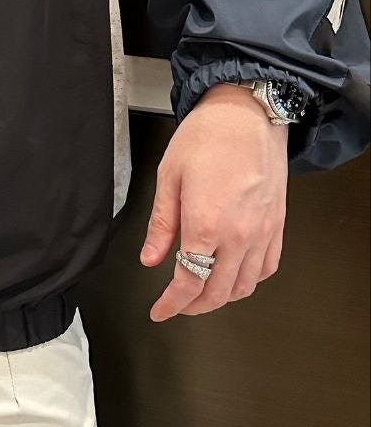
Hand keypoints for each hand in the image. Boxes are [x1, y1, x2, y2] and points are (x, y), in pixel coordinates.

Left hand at [140, 83, 288, 320]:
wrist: (248, 114)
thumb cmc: (207, 137)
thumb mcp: (169, 177)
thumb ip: (161, 224)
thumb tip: (150, 258)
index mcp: (206, 224)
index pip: (187, 281)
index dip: (170, 304)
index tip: (159, 311)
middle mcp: (238, 235)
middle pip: (217, 292)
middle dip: (193, 307)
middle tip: (176, 306)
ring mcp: (262, 232)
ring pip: (245, 286)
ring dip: (221, 297)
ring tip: (202, 293)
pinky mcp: (277, 224)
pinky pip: (267, 267)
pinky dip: (249, 281)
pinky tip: (234, 275)